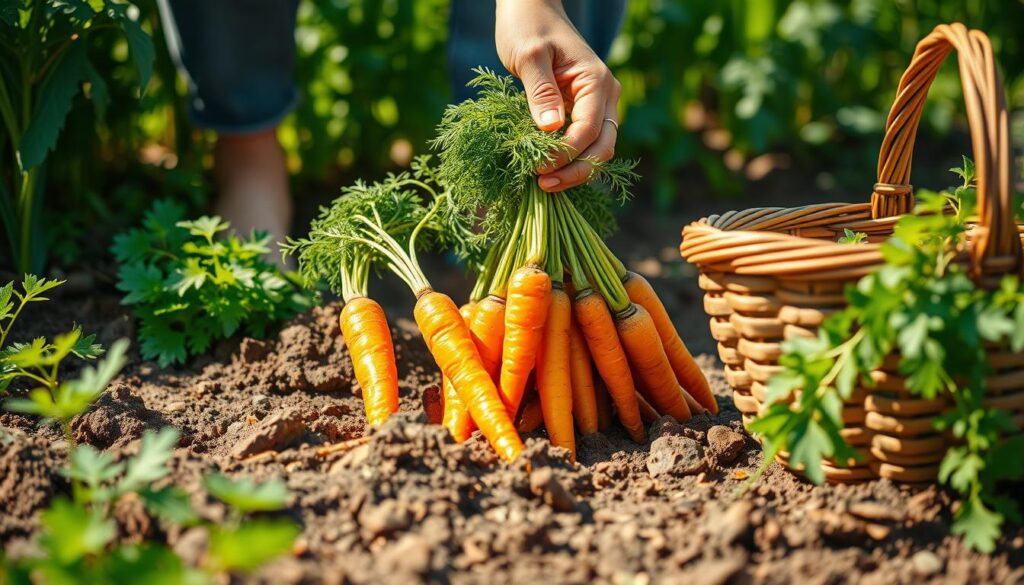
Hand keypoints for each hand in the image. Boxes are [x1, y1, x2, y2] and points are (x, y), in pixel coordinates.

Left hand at [495, 0, 620, 191]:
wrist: (531, 9)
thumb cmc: (528, 26)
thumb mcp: (529, 56)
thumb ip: (540, 92)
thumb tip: (551, 130)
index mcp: (597, 81)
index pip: (589, 130)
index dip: (566, 155)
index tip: (538, 168)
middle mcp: (605, 95)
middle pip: (602, 147)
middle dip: (576, 171)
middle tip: (543, 185)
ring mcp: (597, 105)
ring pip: (596, 149)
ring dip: (573, 169)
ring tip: (543, 183)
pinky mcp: (582, 111)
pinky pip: (583, 143)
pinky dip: (568, 159)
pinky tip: (546, 169)